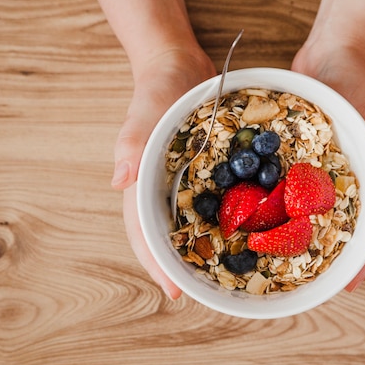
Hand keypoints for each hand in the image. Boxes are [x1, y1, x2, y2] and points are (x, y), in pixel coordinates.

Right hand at [112, 48, 215, 298]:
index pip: (144, 232)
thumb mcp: (143, 111)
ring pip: (190, 225)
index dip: (157, 264)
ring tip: (224, 277)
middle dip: (182, 268)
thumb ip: (130, 144)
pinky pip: (215, 202)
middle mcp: (162, 190)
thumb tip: (119, 183)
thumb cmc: (155, 88)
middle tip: (203, 297)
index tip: (174, 292)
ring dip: (203, 250)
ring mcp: (184, 184)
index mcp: (142, 184)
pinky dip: (225, 221)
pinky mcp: (205, 173)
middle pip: (167, 237)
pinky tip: (244, 234)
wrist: (178, 67)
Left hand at [292, 42, 364, 291]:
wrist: (332, 54)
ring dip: (306, 237)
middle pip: (343, 227)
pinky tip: (267, 223)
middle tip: (316, 283)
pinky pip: (291, 189)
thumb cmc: (363, 88)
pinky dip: (283, 208)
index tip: (351, 285)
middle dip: (333, 257)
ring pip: (316, 214)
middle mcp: (348, 181)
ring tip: (288, 262)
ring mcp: (323, 172)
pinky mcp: (300, 159)